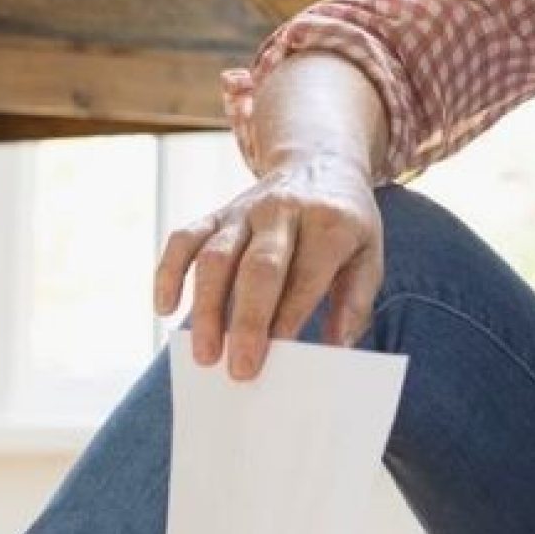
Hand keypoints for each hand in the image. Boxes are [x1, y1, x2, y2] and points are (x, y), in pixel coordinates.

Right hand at [155, 151, 381, 381]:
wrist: (320, 163)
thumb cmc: (344, 225)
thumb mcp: (369, 255)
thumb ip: (355, 302)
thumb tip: (335, 349)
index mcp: (329, 224)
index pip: (305, 277)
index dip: (290, 318)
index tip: (280, 360)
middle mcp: (283, 213)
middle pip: (258, 268)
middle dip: (248, 321)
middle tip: (240, 370)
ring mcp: (244, 211)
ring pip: (215, 256)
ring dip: (207, 308)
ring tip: (205, 354)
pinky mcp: (216, 213)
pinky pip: (184, 239)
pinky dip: (169, 272)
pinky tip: (165, 308)